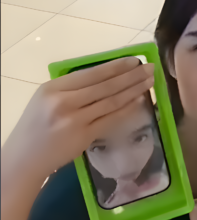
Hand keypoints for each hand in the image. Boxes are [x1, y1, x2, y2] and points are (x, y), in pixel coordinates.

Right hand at [4, 57, 154, 176]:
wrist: (25, 158)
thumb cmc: (36, 125)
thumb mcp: (46, 98)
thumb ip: (71, 87)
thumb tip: (107, 75)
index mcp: (54, 88)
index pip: (91, 73)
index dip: (116, 66)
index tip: (134, 60)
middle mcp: (64, 102)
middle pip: (105, 85)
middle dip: (131, 76)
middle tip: (150, 68)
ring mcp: (75, 120)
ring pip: (111, 101)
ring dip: (133, 90)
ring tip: (149, 81)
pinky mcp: (84, 137)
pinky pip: (110, 119)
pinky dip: (126, 109)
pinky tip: (138, 101)